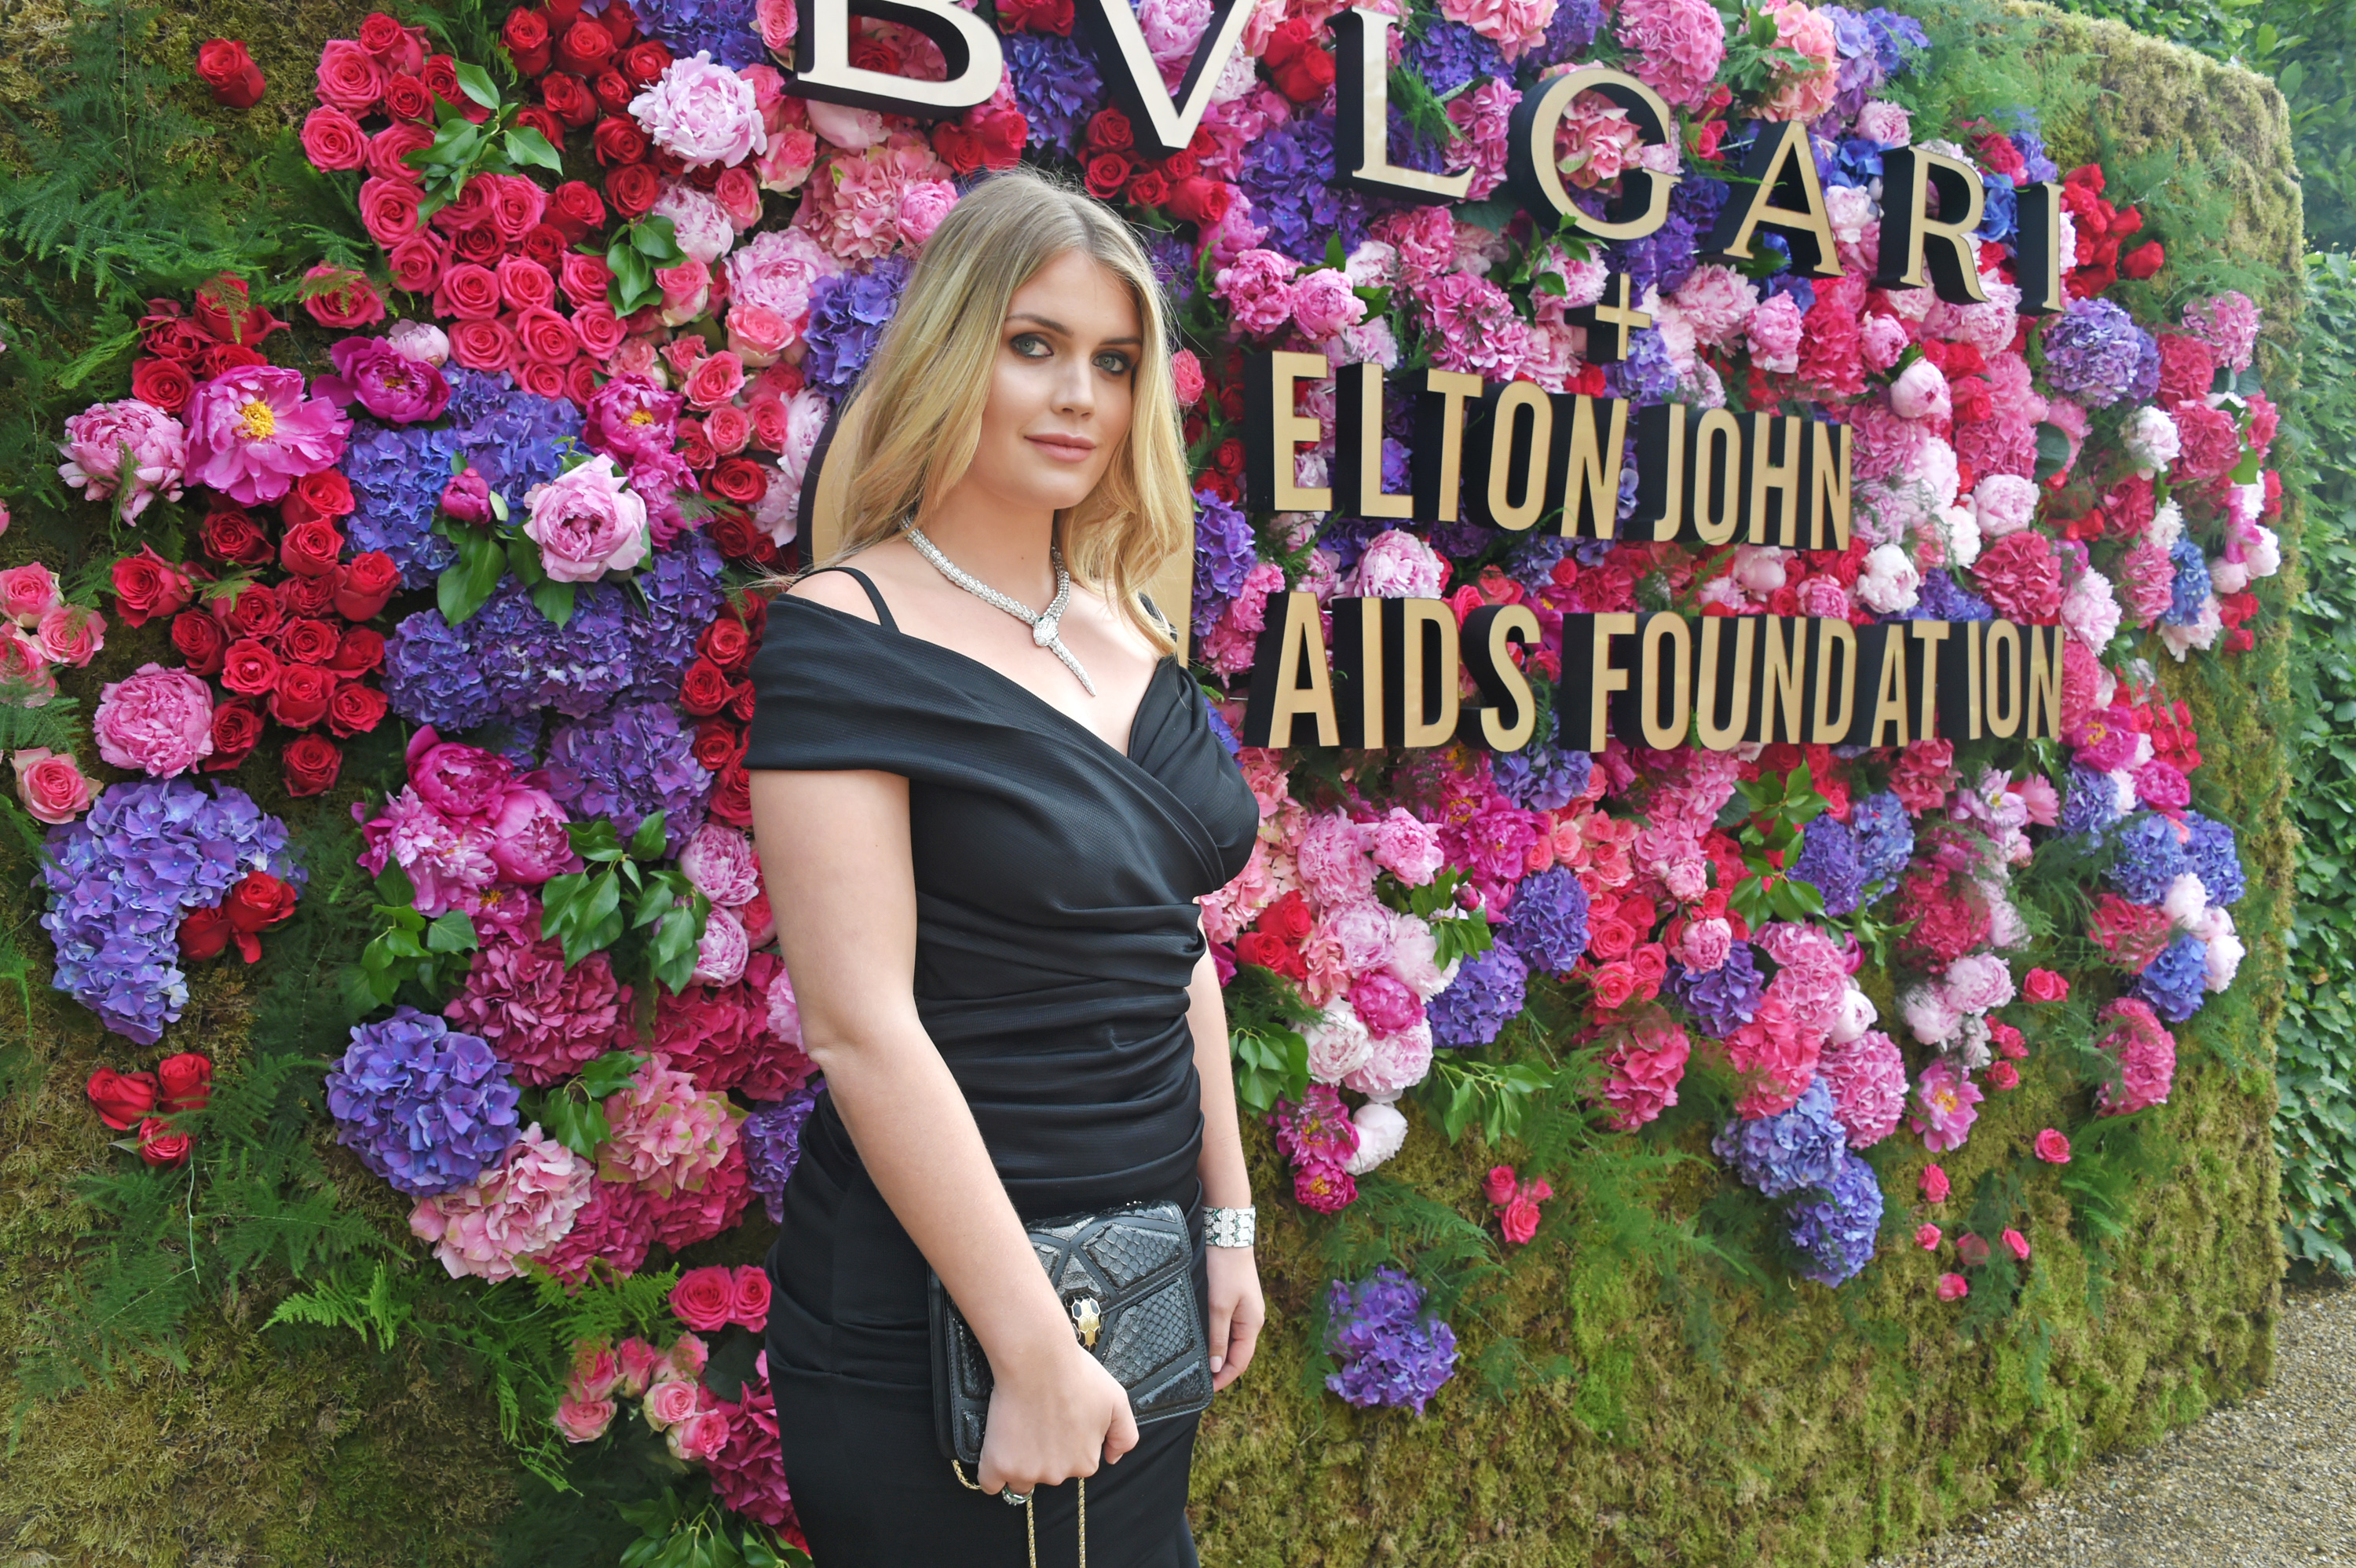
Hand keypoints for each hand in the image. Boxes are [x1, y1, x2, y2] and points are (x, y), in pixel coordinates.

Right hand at [976, 1337, 1138, 1496]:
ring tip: (1017, 1428)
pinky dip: (991, 1471)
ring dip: (1016, 1462)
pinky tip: (996, 1450)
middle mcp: (1059, 1475)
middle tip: (1037, 1419)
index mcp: (1086, 1462)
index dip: (1064, 1443)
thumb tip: (1113, 1459)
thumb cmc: (1076, 1374)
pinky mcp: (999, 1465)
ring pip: (1019, 1479)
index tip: (1056, 1421)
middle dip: (1041, 1453)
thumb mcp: (1117, 1400)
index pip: (1073, 1465)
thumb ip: (1124, 1435)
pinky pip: (990, 1483)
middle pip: (1046, 1474)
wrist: (1038, 1359)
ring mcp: (1027, 1472)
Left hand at [1205, 1246, 1264, 1390]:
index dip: (1225, 1378)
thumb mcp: (1219, 1308)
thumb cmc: (1226, 1271)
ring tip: (1203, 1368)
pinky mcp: (1238, 1302)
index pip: (1241, 1362)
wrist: (1229, 1239)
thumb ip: (1218, 1339)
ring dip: (1222, 1357)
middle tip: (1202, 1382)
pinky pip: (1232, 1329)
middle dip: (1224, 1371)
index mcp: (1252, 1325)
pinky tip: (1209, 1344)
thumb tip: (1217, 1367)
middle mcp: (1253, 1321)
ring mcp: (1247, 1311)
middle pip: (1240, 1354)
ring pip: (1235, 1342)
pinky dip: (1221, 1341)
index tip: (1208, 1389)